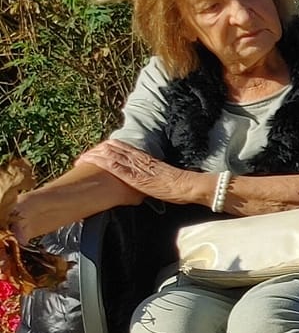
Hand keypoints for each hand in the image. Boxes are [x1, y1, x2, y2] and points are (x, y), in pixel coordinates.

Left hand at [75, 140, 206, 205]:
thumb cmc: (177, 184)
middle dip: (94, 151)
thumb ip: (150, 174)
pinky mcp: (133, 175)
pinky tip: (89, 163)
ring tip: (80, 161)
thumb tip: (144, 180)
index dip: (104, 148)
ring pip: (108, 154)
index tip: (95, 153)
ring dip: (91, 156)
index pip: (120, 146)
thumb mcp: (161, 175)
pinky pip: (112, 165)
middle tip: (83, 158)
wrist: (185, 185)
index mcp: (144, 157)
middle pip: (110, 148)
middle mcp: (137, 158)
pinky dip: (98, 162)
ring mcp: (134, 166)